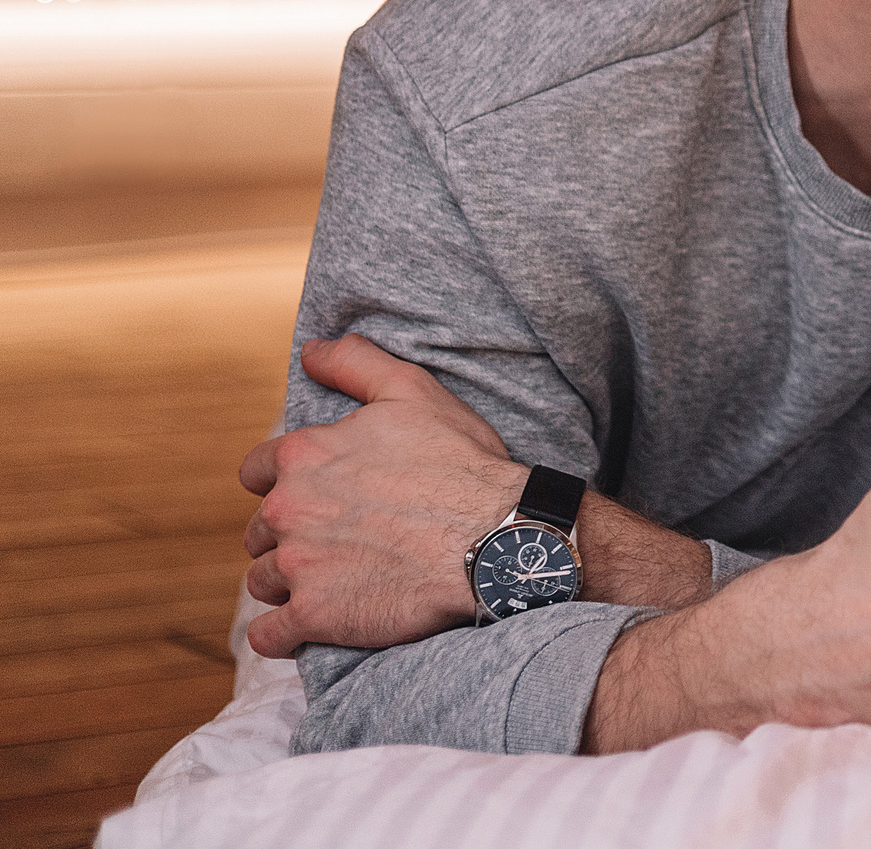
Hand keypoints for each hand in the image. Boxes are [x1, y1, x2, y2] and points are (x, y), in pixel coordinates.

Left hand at [239, 336, 521, 657]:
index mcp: (303, 455)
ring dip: (288, 583)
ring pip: (262, 581)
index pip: (256, 472)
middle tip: (338, 539)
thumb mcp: (414, 391)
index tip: (319, 494)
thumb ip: (355, 363)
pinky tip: (309, 626)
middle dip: (288, 535)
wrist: (498, 537)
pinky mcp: (315, 616)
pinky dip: (283, 634)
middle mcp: (289, 509)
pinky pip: (270, 636)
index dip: (284, 481)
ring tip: (335, 579)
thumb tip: (309, 350)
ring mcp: (298, 566)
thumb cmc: (461, 463)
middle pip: (258, 531)